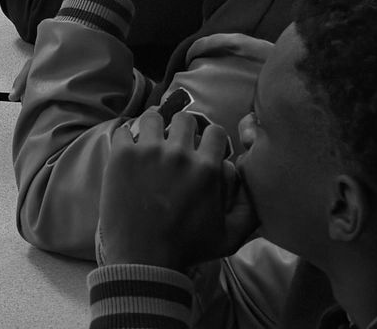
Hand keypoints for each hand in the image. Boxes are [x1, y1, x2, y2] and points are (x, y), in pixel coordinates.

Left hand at [96, 110, 255, 269]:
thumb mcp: (229, 237)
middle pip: (184, 119)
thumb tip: (254, 187)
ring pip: (152, 117)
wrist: (144, 259)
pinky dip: (126, 139)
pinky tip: (129, 152)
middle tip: (175, 144)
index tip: (202, 148)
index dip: (210, 139)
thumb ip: (249, 211)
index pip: (215, 131)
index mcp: (207, 168)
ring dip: (154, 128)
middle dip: (182, 130)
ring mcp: (148, 151)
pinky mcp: (122, 156)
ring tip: (151, 142)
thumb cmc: (187, 249)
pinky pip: (123, 132)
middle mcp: (179, 153)